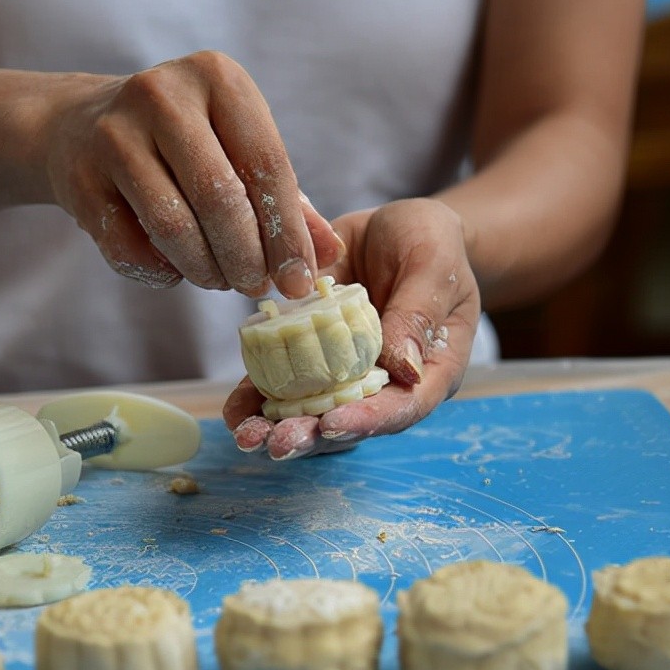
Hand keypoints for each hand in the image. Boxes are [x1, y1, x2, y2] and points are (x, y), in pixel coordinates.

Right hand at [44, 51, 341, 296]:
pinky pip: (130, 249)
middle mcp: (163, 93)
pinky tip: (174, 268)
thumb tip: (331, 256)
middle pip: (220, 198)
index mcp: (218, 77)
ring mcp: (113, 131)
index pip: (266, 164)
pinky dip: (161, 273)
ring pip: (174, 226)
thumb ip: (291, 204)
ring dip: (206, 270)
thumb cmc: (186, 146)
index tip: (300, 281)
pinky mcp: (77, 175)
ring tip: (220, 280)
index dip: (288, 233)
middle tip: (254, 287)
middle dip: (246, 258)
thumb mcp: (241, 155)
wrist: (80, 127)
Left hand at [224, 197, 480, 458]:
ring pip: (313, 410)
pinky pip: (283, 382)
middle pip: (351, 419)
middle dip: (314, 435)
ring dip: (279, 427)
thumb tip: (404, 368)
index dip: (368, 420)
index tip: (332, 422)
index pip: (402, 406)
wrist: (396, 226)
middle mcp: (385, 381)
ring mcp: (344, 371)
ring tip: (249, 437)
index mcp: (429, 370)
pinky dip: (258, 398)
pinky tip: (235, 411)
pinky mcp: (310, 352)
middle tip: (280, 443)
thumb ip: (419, 312)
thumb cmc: (432, 242)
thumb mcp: (433, 265)